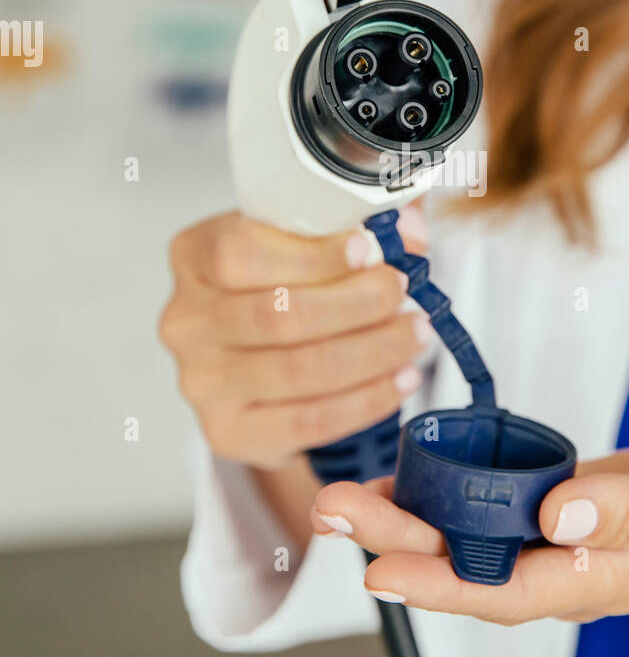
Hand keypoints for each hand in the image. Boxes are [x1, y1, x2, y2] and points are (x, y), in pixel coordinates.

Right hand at [158, 207, 429, 467]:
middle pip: (277, 314)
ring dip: (374, 351)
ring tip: (415, 333)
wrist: (262, 363)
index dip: (311, 255)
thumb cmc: (283, 286)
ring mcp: (203, 383)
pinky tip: (401, 378)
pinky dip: (368, 398)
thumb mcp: (307, 238)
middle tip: (402, 292)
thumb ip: (353, 224)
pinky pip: (311, 420)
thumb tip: (406, 235)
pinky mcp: (230, 432)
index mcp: (194, 256)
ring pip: (300, 370)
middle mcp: (186, 321)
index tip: (368, 250)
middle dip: (357, 303)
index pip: (241, 253)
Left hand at [310, 429, 628, 623]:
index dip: (440, 585)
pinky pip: (486, 512)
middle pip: (470, 568)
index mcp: (602, 576)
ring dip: (405, 520)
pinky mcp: (551, 512)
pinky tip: (403, 478)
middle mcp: (566, 568)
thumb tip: (561, 515)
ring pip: (468, 541)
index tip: (381, 567)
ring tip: (346, 495)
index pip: (509, 593)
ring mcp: (556, 542)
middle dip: (397, 542)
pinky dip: (442, 496)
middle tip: (335, 510)